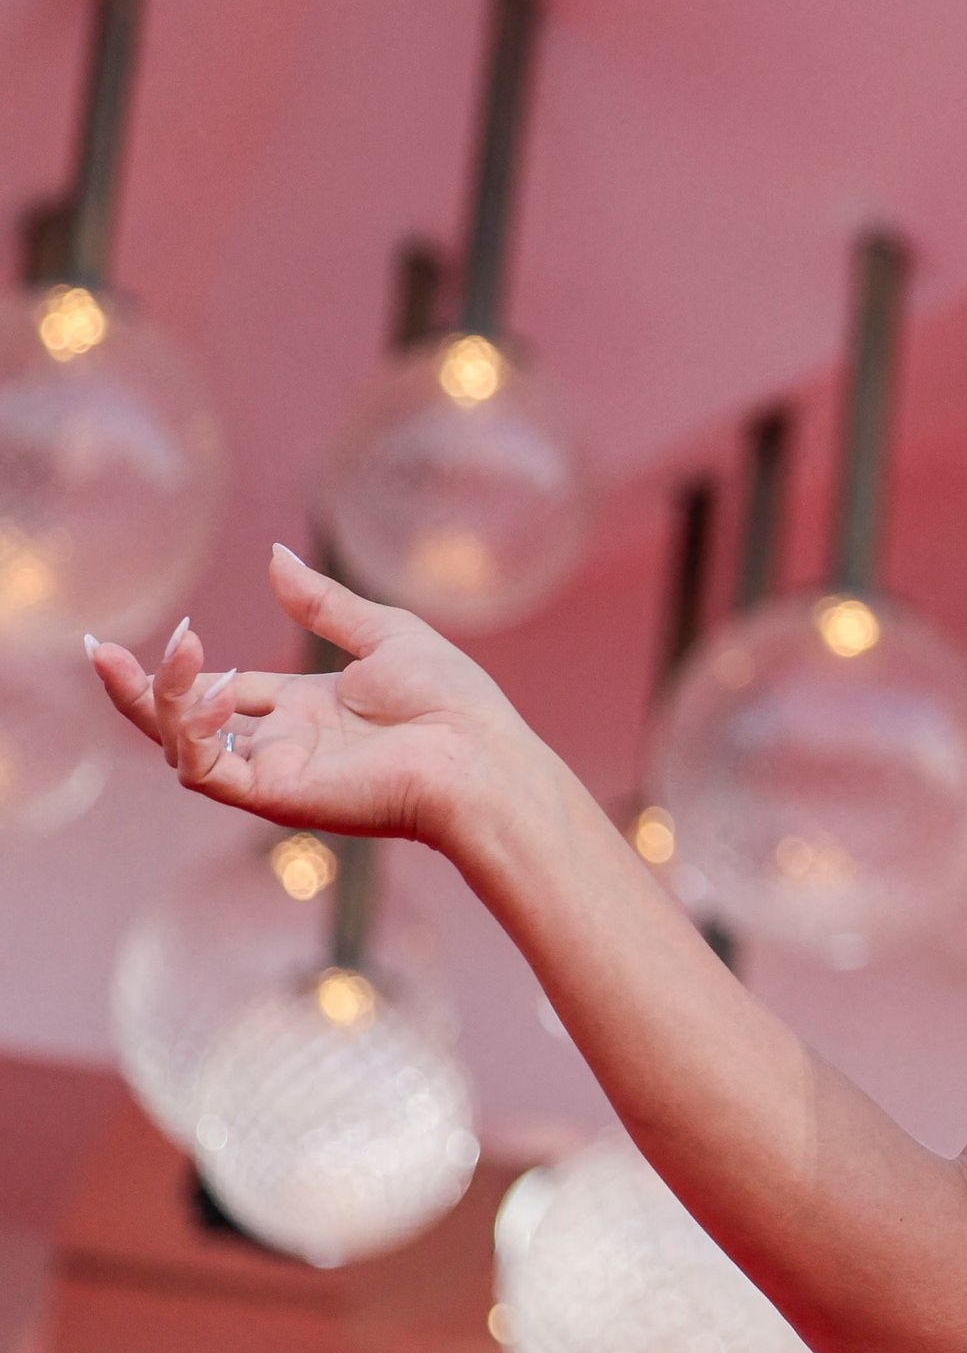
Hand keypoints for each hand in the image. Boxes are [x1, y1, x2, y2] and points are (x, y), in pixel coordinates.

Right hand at [85, 544, 540, 857]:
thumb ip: (322, 602)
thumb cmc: (452, 703)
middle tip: (100, 653)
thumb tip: (273, 557)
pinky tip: (209, 693)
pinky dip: (192, 733)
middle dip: (138, 693)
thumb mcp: (384, 634)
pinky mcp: (275, 795)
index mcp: (305, 710)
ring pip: (182, 747)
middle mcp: (282, 744)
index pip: (220, 692)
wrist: (481, 756)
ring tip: (174, 653)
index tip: (151, 638)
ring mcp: (275, 772)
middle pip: (183, 725)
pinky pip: (208, 771)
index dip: (179, 670)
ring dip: (159, 702)